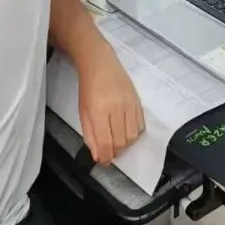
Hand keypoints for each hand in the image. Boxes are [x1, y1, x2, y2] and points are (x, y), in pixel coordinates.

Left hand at [77, 44, 144, 164]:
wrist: (101, 64)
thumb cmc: (88, 88)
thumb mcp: (83, 112)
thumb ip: (90, 135)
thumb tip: (98, 156)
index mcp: (99, 111)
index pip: (106, 143)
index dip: (106, 157)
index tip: (103, 161)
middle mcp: (117, 109)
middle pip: (121, 142)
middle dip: (115, 153)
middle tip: (109, 153)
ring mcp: (130, 105)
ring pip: (133, 136)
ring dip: (125, 145)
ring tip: (117, 142)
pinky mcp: (138, 102)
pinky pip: (140, 125)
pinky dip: (134, 134)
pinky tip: (125, 132)